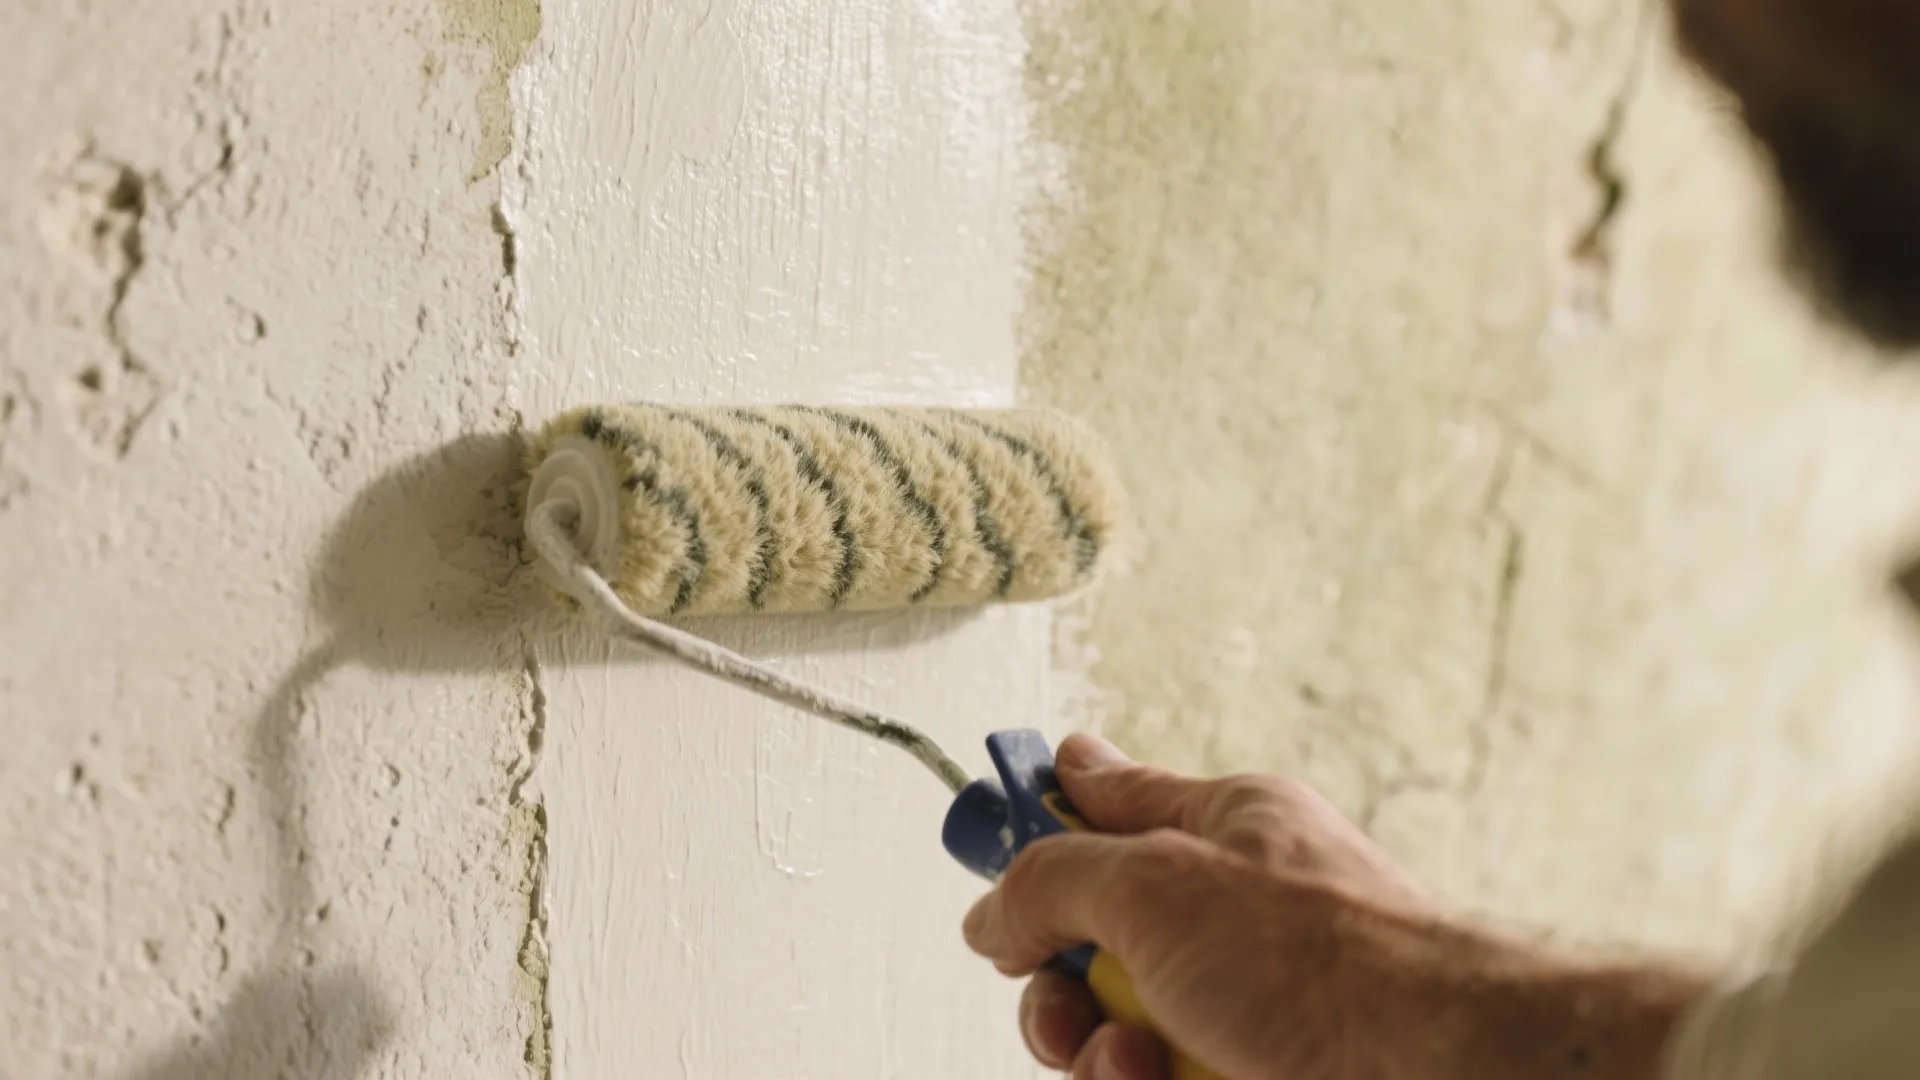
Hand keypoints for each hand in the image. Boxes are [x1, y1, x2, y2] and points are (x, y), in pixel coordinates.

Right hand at [961, 733, 1708, 1079]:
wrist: (1433, 1073)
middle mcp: (1229, 910)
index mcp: (1220, 827)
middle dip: (1054, 983)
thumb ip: (1051, 879)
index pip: (1103, 798)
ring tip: (1138, 1060)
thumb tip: (989, 906)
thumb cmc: (1329, 964)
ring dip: (1098, 1052)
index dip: (1035, 809)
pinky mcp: (1245, 1070)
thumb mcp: (1153, 886)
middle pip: (1087, 939)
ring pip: (1112, 1030)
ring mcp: (1240, 1001)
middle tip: (1061, 996)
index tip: (978, 831)